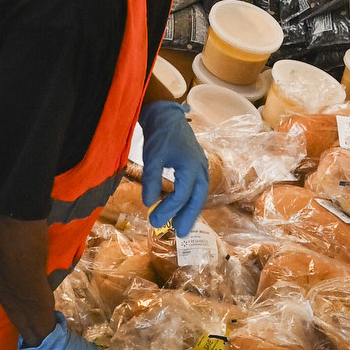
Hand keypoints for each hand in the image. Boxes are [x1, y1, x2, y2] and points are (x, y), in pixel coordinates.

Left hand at [137, 100, 209, 239]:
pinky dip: (190, 200)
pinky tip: (180, 208)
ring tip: (181, 226)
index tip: (153, 220)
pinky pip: (196, 187)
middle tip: (180, 234)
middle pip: (197, 199)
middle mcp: (200, 168)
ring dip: (190, 211)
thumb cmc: (159, 134)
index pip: (181, 195)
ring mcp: (201, 166)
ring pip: (199, 194)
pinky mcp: (196, 165)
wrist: (166, 114)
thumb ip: (150, 181)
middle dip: (188, 217)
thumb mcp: (152, 157)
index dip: (168, 210)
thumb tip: (148, 204)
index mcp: (191, 166)